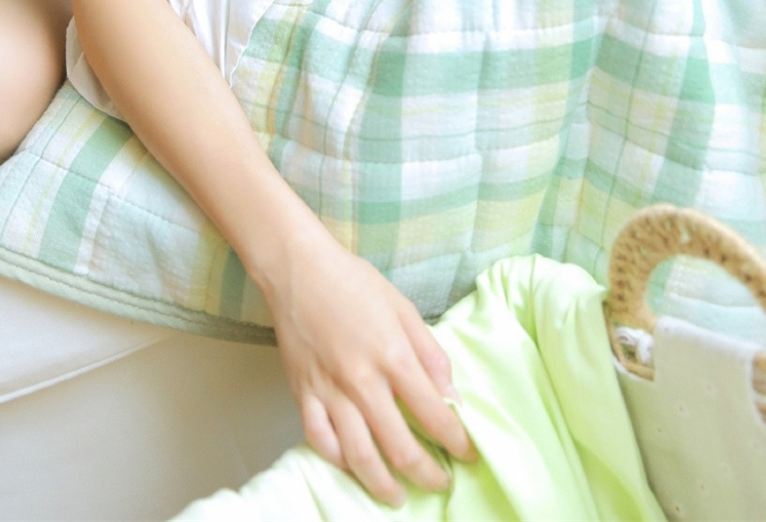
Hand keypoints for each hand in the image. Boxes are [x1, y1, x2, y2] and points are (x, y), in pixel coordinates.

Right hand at [264, 223, 475, 506]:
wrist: (298, 269)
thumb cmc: (353, 281)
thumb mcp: (403, 307)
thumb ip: (429, 352)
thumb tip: (450, 393)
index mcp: (392, 355)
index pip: (432, 413)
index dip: (455, 440)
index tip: (467, 451)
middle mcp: (362, 381)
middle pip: (399, 446)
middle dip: (425, 472)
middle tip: (439, 481)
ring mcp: (329, 391)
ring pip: (359, 456)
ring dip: (382, 484)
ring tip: (397, 496)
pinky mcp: (302, 394)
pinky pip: (320, 441)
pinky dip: (338, 461)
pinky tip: (352, 466)